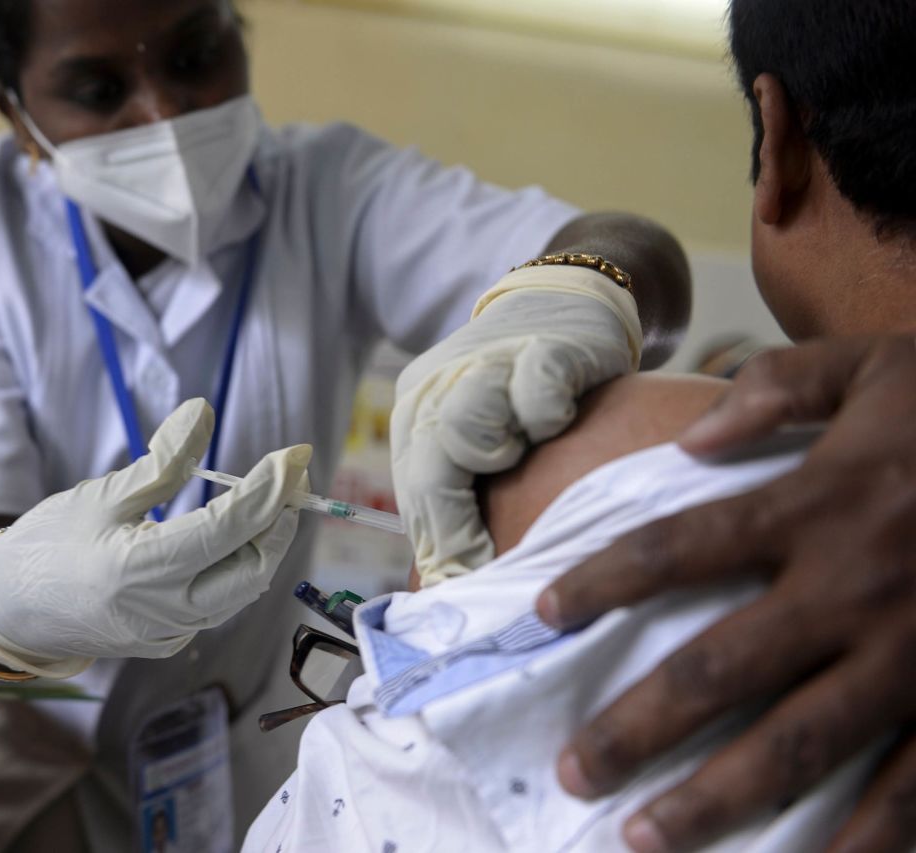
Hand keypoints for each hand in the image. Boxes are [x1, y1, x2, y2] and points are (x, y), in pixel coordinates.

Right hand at [0, 398, 310, 673]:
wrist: (10, 610)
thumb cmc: (48, 544)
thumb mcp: (101, 494)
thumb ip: (162, 460)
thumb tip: (203, 412)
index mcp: (140, 570)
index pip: (229, 528)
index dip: (269, 488)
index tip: (294, 455)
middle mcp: (162, 612)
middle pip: (252, 570)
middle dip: (279, 522)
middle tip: (289, 479)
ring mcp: (168, 634)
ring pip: (241, 592)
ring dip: (262, 546)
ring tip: (269, 501)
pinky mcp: (168, 642)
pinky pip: (219, 604)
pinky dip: (235, 568)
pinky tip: (233, 537)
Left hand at [391, 265, 640, 585]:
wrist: (562, 302)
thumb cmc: (521, 394)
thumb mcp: (479, 443)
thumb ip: (463, 499)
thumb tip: (458, 584)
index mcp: (414, 419)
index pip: (415, 497)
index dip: (440, 550)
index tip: (464, 588)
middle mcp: (437, 391)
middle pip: (428, 471)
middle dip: (456, 528)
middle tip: (489, 565)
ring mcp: (485, 366)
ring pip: (465, 428)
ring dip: (495, 455)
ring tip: (522, 456)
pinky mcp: (542, 347)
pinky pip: (534, 393)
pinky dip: (546, 414)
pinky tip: (561, 420)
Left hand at [537, 336, 915, 852]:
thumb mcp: (875, 367)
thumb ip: (779, 386)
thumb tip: (690, 435)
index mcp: (819, 503)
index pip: (677, 548)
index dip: (601, 581)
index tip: (542, 613)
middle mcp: (853, 587)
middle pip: (717, 670)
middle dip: (635, 729)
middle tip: (572, 775)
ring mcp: (913, 655)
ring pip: (797, 745)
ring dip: (716, 801)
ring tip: (642, 840)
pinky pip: (913, 784)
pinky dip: (865, 837)